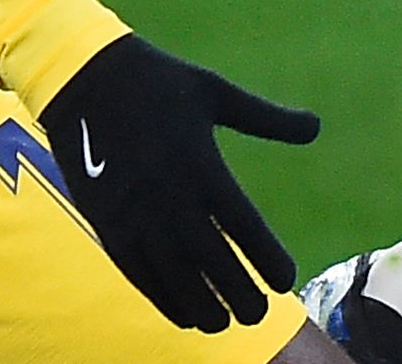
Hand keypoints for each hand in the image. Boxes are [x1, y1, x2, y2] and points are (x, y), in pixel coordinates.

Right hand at [40, 34, 318, 331]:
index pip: (244, 227)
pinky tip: (182, 314)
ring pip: (175, 277)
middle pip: (213, 262)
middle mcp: (171, 196)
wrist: (84, 77)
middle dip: (239, 295)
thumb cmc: (158, 81)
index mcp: (202, 164)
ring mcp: (137, 213)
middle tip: (258, 313)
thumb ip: (267, 117)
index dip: (268, 259)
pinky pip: (139, 273)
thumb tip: (316, 126)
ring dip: (202, 306)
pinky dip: (163, 299)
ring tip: (222, 323)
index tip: (286, 279)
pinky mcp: (109, 222)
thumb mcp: (215, 91)